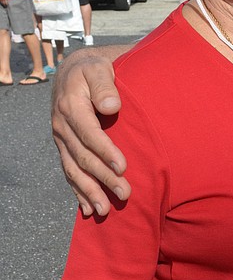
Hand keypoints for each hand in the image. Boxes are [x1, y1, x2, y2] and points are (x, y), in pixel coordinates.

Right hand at [51, 50, 128, 215]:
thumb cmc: (92, 70)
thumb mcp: (99, 68)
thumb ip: (104, 85)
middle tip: (125, 194)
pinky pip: (69, 172)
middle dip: (103, 178)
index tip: (123, 167)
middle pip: (83, 157)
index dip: (105, 151)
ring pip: (74, 169)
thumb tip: (111, 106)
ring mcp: (61, 139)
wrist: (73, 71)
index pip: (89, 134)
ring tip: (104, 211)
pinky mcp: (64, 147)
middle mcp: (62, 126)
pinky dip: (78, 192)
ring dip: (89, 192)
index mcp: (71, 106)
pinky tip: (87, 209)